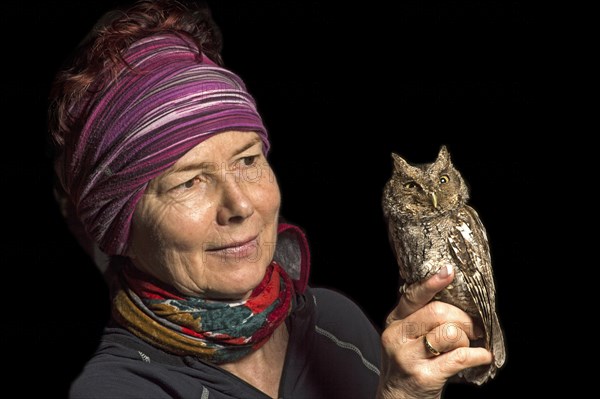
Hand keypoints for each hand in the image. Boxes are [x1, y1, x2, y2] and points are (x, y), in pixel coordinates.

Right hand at [376, 264, 492, 398]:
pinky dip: (478, 355)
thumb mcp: (405, 338)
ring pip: (450, 333)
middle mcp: (397, 336)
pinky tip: (482, 357)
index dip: (432, 283)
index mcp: (394, 322)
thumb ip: (419, 318)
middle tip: (476, 328)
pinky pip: (460, 357)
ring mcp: (408, 357)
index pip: (413, 296)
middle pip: (438, 312)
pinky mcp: (424, 376)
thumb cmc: (408, 365)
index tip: (449, 271)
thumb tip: (453, 297)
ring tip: (468, 346)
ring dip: (468, 339)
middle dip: (465, 319)